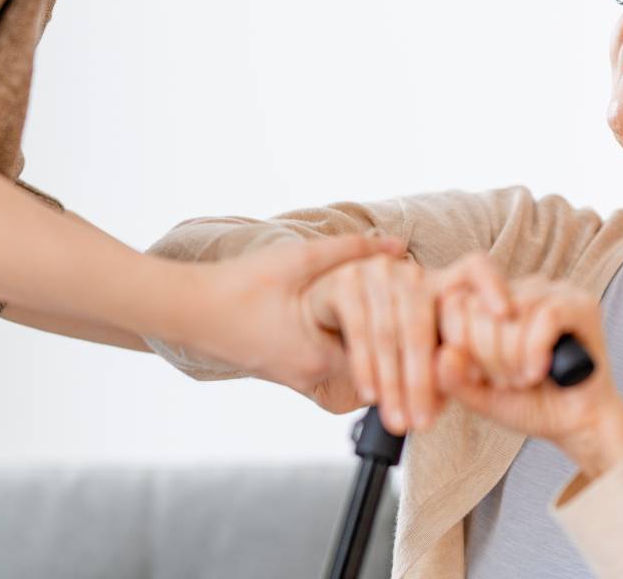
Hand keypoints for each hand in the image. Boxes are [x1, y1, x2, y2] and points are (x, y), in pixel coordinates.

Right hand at [188, 234, 406, 392]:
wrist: (187, 310)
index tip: (435, 329)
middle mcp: (313, 375)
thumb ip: (350, 251)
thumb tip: (398, 246)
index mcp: (319, 356)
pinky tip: (366, 326)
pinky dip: (353, 348)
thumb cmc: (239, 285)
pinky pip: (333, 362)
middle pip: (374, 368)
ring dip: (378, 350)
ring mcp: (299, 377)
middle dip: (401, 354)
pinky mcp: (288, 370)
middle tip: (427, 336)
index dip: (412, 341)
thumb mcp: (298, 260)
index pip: (386, 358)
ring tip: (405, 332)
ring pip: (355, 368)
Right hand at [302, 251, 512, 432]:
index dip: (493, 286)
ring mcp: (377, 272)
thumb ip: (440, 366)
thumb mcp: (416, 356)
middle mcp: (411, 272)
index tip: (508, 314)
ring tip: (397, 420)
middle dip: (423, 381)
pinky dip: (366, 368)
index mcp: (439, 284)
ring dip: (394, 384)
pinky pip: (360, 330)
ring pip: (391, 333)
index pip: (475, 269)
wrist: (311, 321)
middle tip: (425, 423)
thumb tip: (462, 389)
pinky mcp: (346, 280)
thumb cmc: (377, 342)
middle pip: (424, 324)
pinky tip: (370, 395)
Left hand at [436, 276, 622, 476]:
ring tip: (525, 379)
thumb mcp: (478, 395)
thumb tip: (445, 352)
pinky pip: (547, 316)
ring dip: (513, 359)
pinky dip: (536, 351)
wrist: (575, 425)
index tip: (477, 376)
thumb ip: (453, 378)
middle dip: (487, 357)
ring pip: (512, 312)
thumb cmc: (527, 404)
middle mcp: (519, 288)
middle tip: (508, 381)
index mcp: (490, 301)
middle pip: (480, 306)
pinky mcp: (581, 305)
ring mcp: (552, 291)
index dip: (459, 343)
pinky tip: (539, 372)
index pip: (454, 301)